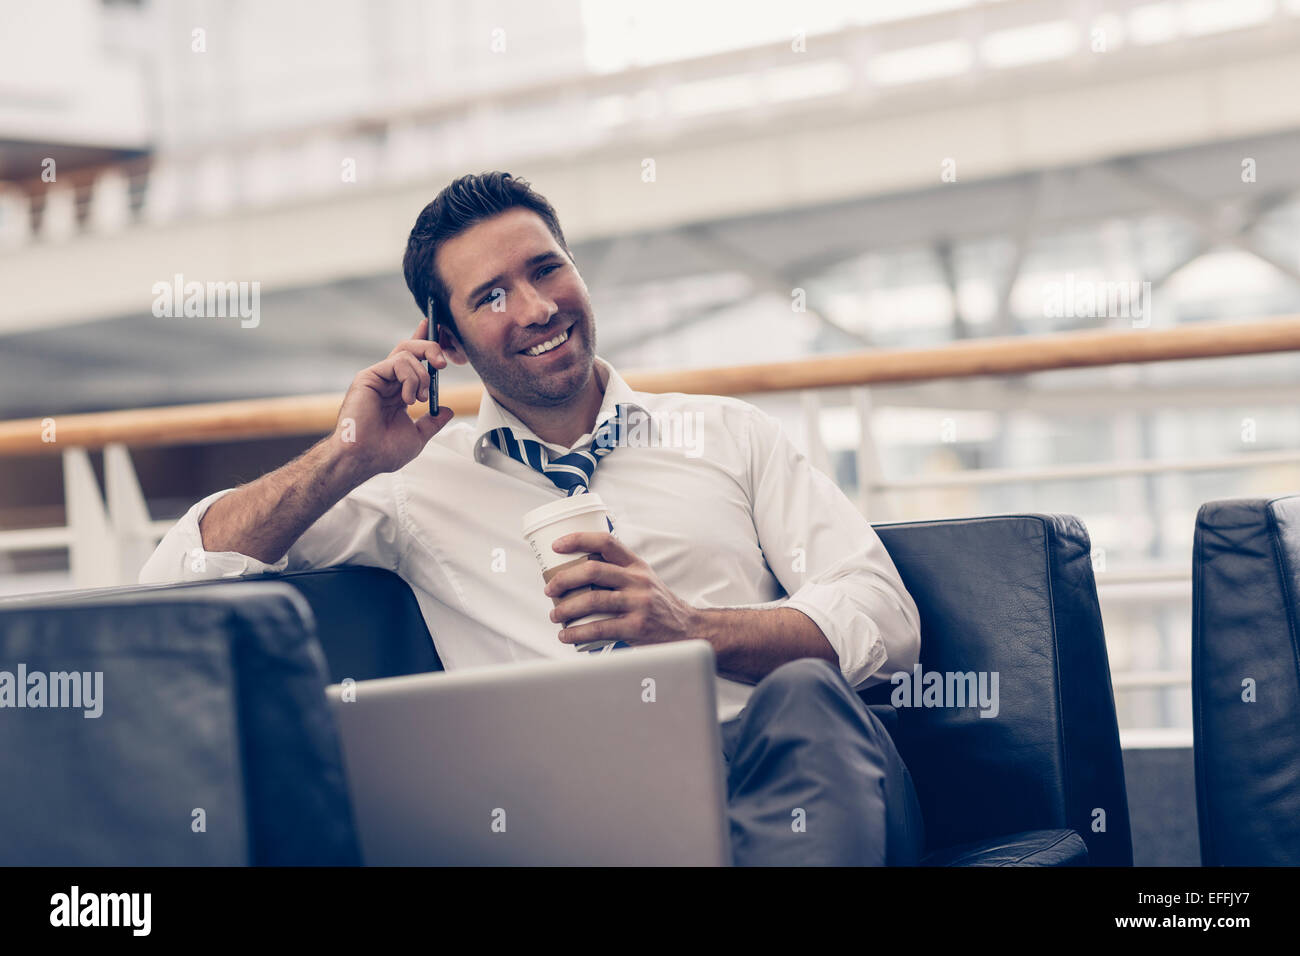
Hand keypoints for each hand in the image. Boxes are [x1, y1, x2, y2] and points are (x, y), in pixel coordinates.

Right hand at [335, 316, 454, 477]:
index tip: (442, 335)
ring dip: (422, 375)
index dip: (427, 345)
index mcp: (398, 391)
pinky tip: (408, 399)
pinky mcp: (369, 376)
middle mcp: (387, 381)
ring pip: (407, 352)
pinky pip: (398, 362)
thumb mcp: (417, 436)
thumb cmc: (384, 451)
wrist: (365, 458)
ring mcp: (378, 377)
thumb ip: (432, 422)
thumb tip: (447, 411)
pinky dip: (410, 379)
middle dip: (431, 347)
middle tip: (442, 364)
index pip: (413, 361)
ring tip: (421, 399)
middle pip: (411, 348)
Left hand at [544, 531, 698, 646]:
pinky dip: (578, 632)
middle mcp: (638, 580)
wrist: (688, 629)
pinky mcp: (637, 627)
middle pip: (593, 570)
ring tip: (555, 614)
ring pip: (593, 599)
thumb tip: (576, 568)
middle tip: (550, 589)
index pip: (606, 542)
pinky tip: (566, 635)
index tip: (556, 546)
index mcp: (636, 565)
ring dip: (566, 608)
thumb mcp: (644, 579)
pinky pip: (600, 628)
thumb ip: (618, 572)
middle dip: (564, 579)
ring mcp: (638, 603)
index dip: (578, 539)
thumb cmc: (658, 604)